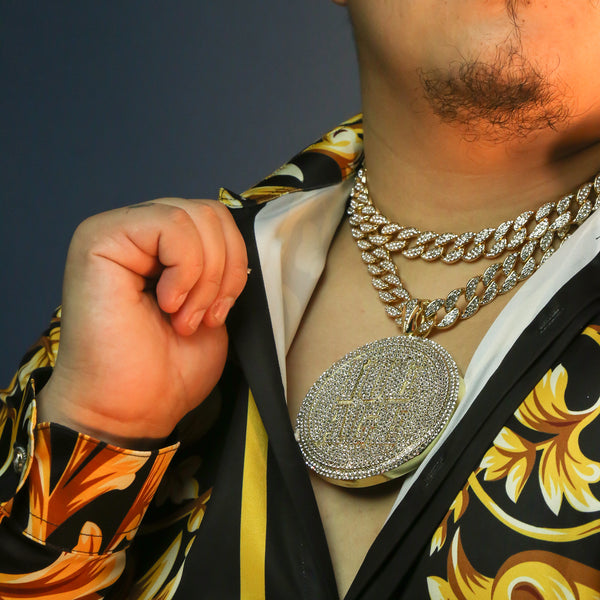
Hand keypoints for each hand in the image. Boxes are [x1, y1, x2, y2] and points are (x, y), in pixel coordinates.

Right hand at [38, 199, 247, 447]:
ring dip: (204, 276)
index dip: (234, 264)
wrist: (132, 408)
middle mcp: (137, 232)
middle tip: (201, 317)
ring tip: (183, 317)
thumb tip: (239, 242)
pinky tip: (168, 303)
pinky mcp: (100, 238)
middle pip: (210, 213)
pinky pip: (171, 225)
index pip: (216, 220)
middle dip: (223, 271)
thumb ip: (220, 265)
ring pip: (194, 216)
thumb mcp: (212, 305)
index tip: (217, 313)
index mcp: (161, 247)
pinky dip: (185, 269)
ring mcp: (116, 231)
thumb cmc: (168, 369)